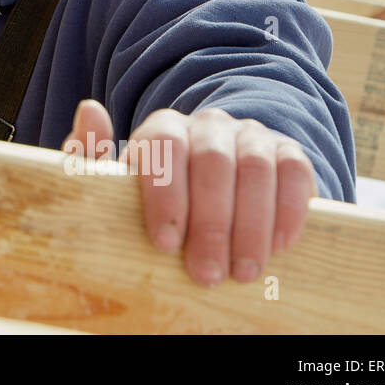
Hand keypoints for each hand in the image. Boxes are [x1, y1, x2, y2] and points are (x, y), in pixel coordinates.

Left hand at [62, 99, 317, 286]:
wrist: (213, 196)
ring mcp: (250, 136)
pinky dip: (287, 211)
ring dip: (250, 225)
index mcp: (163, 129)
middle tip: (206, 273)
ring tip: (242, 272)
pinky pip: (294, 173)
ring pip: (255, 169)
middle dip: (210, 223)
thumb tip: (89, 110)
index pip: (163, 147)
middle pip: (212, 162)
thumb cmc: (158, 199)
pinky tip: (277, 247)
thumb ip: (92, 157)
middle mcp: (208, 125)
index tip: (164, 244)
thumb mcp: (119, 186)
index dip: (165, 195)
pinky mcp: (287, 153)